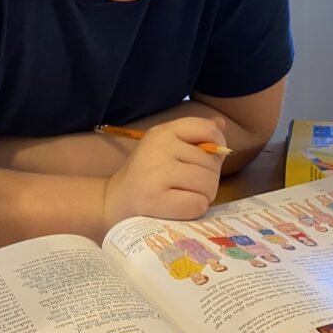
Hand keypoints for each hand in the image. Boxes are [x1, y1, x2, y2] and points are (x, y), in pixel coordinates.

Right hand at [102, 116, 226, 229]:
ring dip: (203, 196)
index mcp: (163, 132)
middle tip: (188, 186)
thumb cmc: (144, 174)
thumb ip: (194, 135)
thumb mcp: (165, 147)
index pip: (208, 130)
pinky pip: (198, 204)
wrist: (111, 201)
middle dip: (208, 179)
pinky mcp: (155, 199)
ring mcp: (156, 173)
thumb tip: (221, 123)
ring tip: (183, 196)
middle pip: (212, 164)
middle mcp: (160, 147)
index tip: (207, 160)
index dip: (218, 146)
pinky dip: (194, 209)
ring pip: (208, 185)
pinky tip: (178, 207)